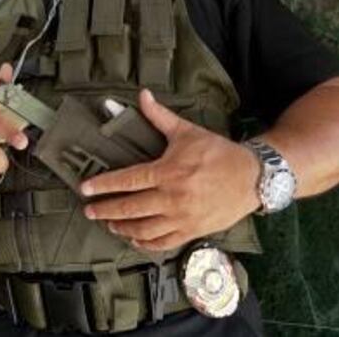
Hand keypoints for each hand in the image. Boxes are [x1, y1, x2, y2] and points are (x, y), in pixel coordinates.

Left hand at [80, 89, 260, 250]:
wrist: (253, 177)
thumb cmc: (218, 152)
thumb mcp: (187, 131)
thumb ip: (159, 116)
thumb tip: (142, 95)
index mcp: (168, 172)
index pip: (128, 180)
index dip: (103, 185)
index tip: (85, 189)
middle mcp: (173, 197)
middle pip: (130, 208)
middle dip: (105, 210)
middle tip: (89, 210)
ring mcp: (183, 217)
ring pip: (144, 229)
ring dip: (122, 228)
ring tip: (108, 223)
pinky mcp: (193, 231)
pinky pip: (164, 243)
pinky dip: (146, 244)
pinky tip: (134, 240)